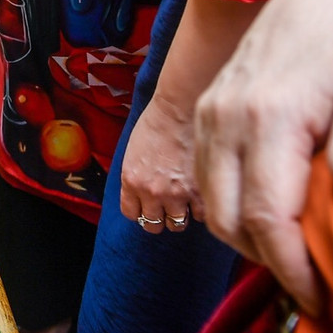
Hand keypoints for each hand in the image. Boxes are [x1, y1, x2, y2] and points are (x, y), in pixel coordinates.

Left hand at [119, 95, 200, 233]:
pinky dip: (201, 209)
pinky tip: (202, 195)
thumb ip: (136, 176)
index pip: (131, 214)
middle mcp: (151, 191)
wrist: (181, 107)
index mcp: (131, 180)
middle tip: (170, 206)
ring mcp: (176, 194)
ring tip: (187, 202)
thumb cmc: (157, 121)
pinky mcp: (199, 192)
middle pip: (153, 225)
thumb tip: (143, 195)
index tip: (149, 206)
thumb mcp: (133, 151)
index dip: (141, 211)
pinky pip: (200, 216)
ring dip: (182, 215)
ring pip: (177, 224)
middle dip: (161, 217)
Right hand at [194, 0, 332, 312]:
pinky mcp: (205, 112)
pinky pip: (205, 179)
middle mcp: (227, 117)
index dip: (290, 268)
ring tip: (294, 250)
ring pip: (211, 204)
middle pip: (229, 219)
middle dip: (268, 261)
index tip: (320, 299)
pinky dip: (230, 208)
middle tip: (311, 283)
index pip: (266, 216)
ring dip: (246, 237)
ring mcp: (210, 114)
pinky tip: (269, 213)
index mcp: (270, 116)